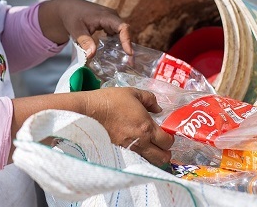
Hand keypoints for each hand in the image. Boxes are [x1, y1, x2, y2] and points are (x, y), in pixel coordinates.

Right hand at [11, 86, 173, 166]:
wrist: (86, 112)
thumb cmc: (109, 101)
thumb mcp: (132, 93)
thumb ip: (149, 99)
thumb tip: (158, 109)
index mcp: (146, 127)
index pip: (167, 142)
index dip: (169, 139)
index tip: (165, 134)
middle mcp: (140, 142)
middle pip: (163, 158)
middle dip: (165, 153)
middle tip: (160, 146)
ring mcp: (129, 151)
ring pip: (150, 164)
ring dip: (153, 158)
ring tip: (148, 150)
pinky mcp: (118, 155)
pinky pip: (135, 163)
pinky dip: (139, 161)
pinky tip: (135, 152)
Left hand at [38, 0, 132, 57]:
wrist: (67, 9)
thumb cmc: (72, 17)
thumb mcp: (76, 30)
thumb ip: (84, 41)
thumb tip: (91, 55)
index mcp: (106, 16)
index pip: (122, 27)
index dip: (127, 40)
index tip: (129, 53)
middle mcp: (112, 17)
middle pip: (125, 31)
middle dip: (128, 46)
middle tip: (130, 63)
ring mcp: (111, 20)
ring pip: (121, 34)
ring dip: (124, 46)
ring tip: (126, 62)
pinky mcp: (108, 24)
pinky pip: (116, 34)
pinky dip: (117, 44)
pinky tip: (116, 55)